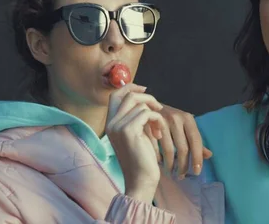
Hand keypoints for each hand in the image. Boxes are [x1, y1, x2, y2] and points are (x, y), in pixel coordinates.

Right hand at [105, 83, 166, 202]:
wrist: (140, 180)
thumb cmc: (142, 159)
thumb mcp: (137, 133)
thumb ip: (136, 117)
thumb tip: (145, 98)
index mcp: (110, 123)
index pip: (115, 95)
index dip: (131, 88)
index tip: (146, 90)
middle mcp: (110, 123)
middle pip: (128, 94)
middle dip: (147, 97)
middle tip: (159, 109)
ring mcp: (118, 126)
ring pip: (140, 104)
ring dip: (155, 113)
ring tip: (158, 128)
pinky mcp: (128, 131)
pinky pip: (147, 114)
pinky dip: (157, 120)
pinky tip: (158, 134)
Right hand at [156, 104, 212, 179]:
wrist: (149, 106)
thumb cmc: (170, 120)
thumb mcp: (184, 127)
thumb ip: (196, 141)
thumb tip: (209, 155)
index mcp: (188, 118)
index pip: (196, 141)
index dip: (197, 158)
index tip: (196, 172)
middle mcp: (176, 118)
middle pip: (183, 148)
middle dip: (183, 165)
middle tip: (181, 176)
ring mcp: (161, 120)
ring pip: (169, 150)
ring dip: (170, 164)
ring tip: (171, 172)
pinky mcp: (148, 124)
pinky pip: (156, 147)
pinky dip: (158, 157)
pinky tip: (160, 163)